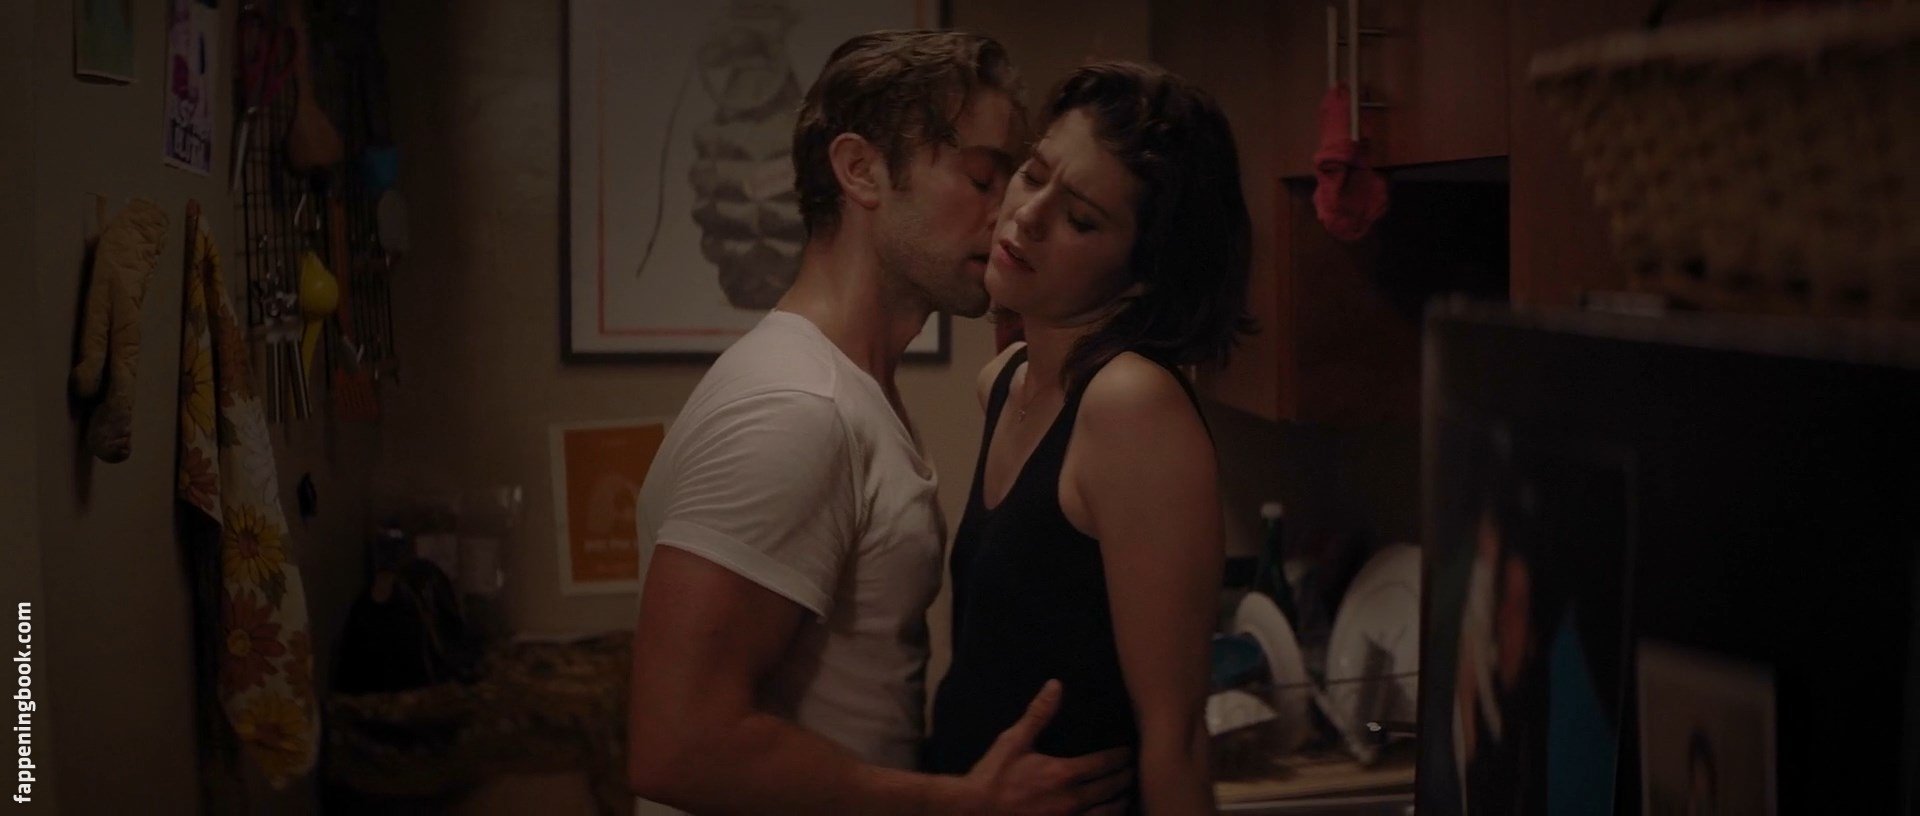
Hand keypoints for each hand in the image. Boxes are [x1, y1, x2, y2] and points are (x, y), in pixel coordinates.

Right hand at [959, 680, 1134, 815]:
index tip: (1129, 753)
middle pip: (1111, 789)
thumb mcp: (1013, 741)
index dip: (1121, 758)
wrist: (973, 811)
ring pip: (1107, 814)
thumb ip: (1039, 714)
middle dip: (1125, 779)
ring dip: (1119, 804)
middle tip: (1133, 771)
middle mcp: (1072, 800)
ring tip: (1125, 796)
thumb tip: (1056, 685)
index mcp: (1064, 774)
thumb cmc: (992, 776)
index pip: (1105, 764)